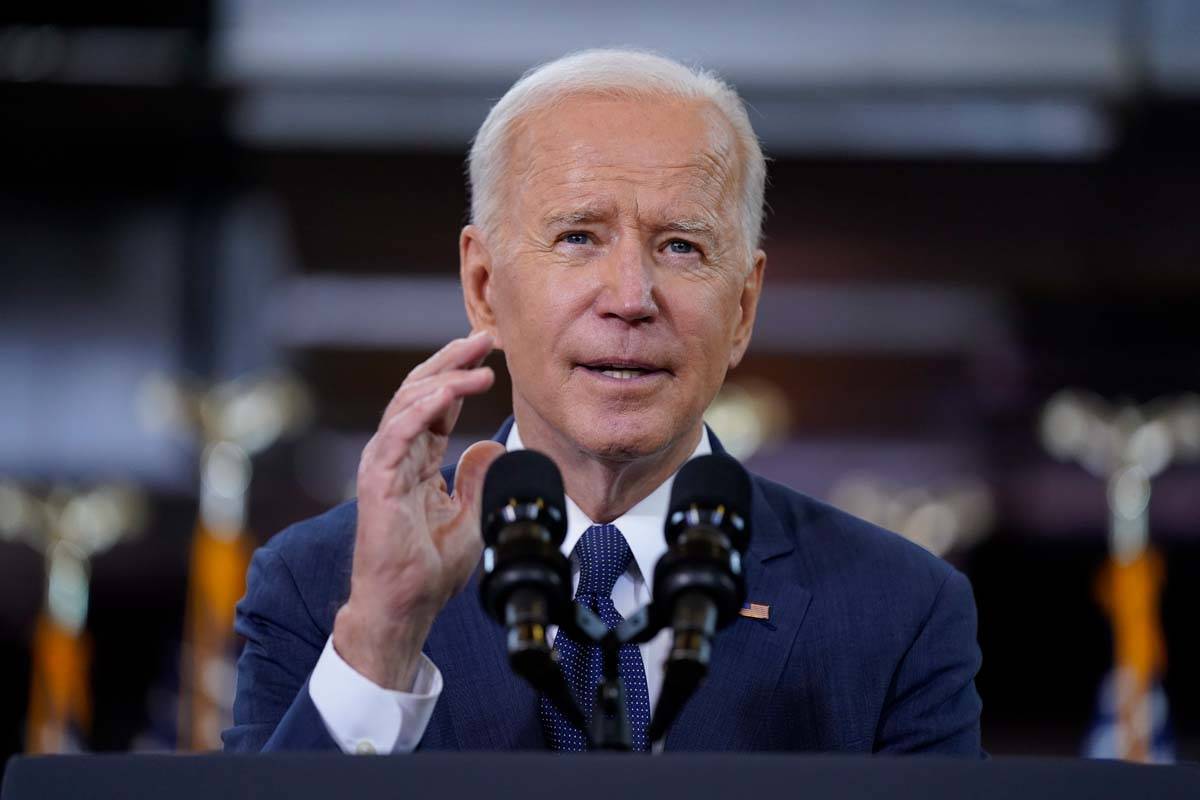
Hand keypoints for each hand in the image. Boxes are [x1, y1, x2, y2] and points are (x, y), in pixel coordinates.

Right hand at [333, 331, 505, 690]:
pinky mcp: (378, 481)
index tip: (490, 354)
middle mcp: (396, 454)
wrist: (405, 605)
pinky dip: (423, 409)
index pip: (436, 404)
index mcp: (415, 459)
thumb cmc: (429, 568)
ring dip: (444, 377)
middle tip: (485, 338)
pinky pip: (398, 433)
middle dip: (452, 361)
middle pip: (420, 391)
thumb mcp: (470, 514)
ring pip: (408, 403)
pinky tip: (449, 392)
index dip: (461, 375)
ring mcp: (384, 465)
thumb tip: (491, 446)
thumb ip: (476, 477)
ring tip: (477, 363)